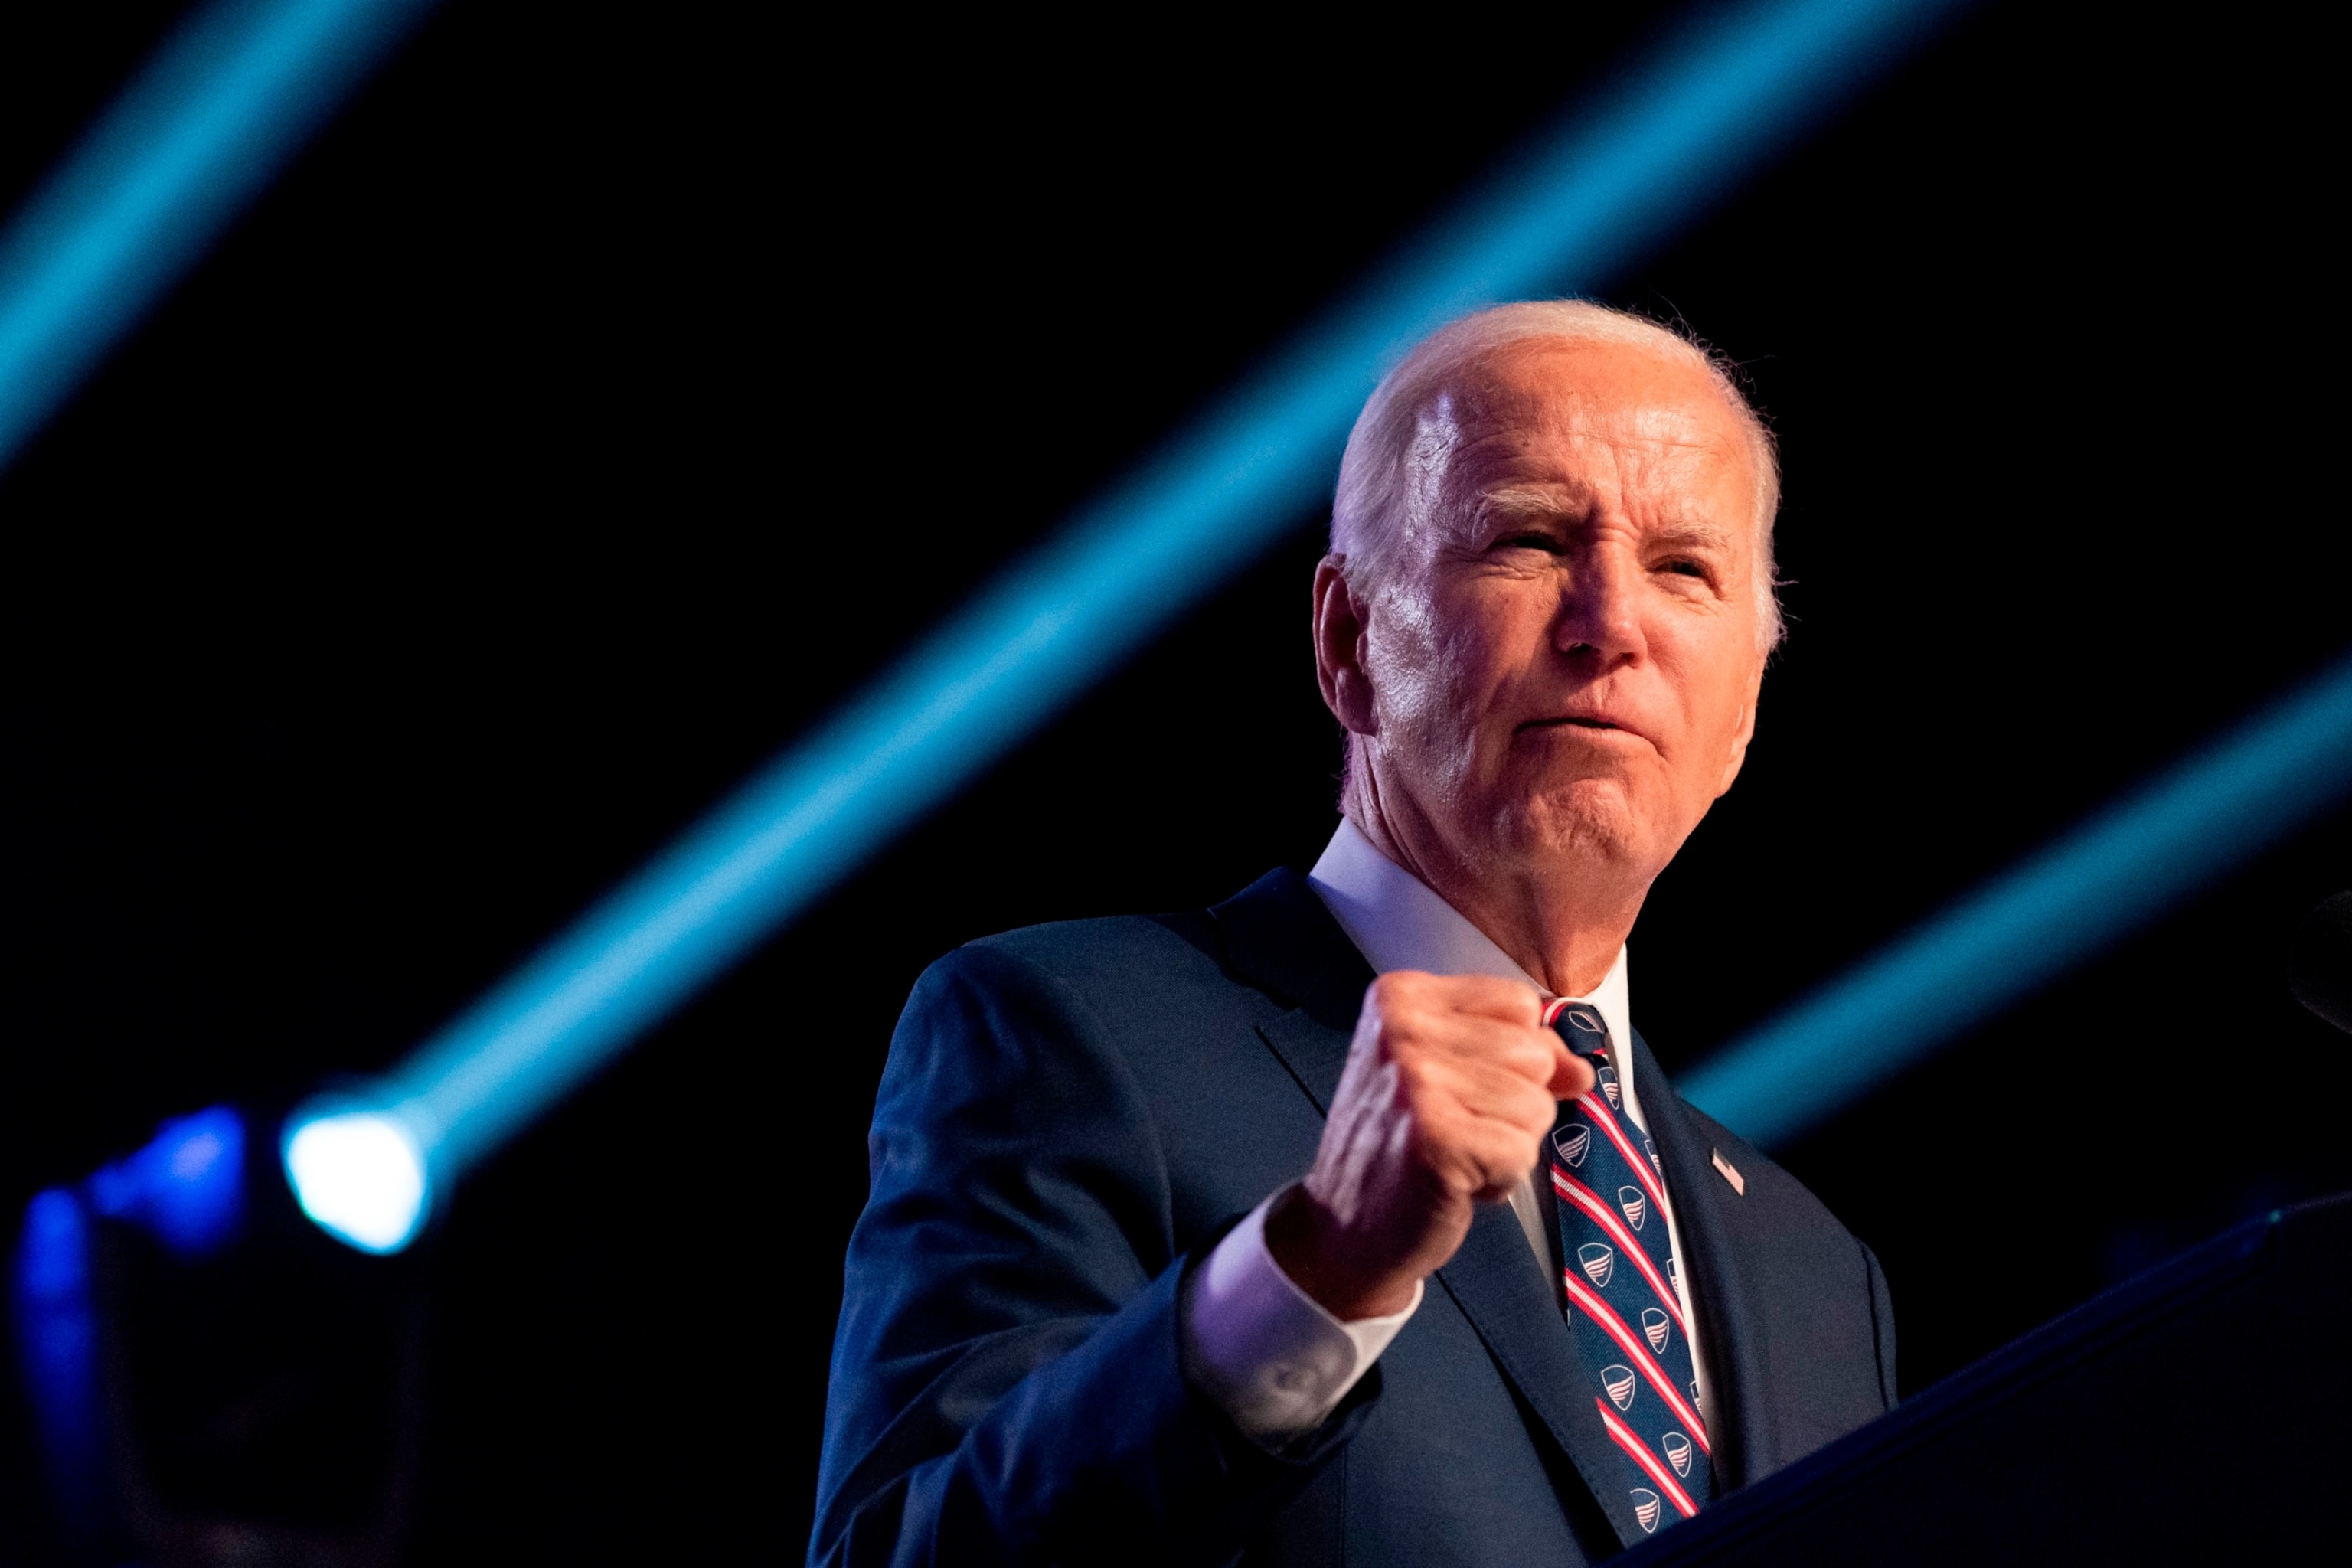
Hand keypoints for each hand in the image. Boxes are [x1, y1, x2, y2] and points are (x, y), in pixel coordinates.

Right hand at [1264, 972, 1592, 1319]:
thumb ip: (1516, 1056)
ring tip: (1453, 1155)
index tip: (1467, 1088)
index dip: (1515, 1057)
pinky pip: (1522, 1151)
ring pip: (1535, 1104)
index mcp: (1401, 996)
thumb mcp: (1447, 1075)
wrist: (1344, 1229)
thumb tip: (1581, 1069)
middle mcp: (1401, 1027)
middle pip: (1534, 1052)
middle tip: (1455, 1129)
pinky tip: (1455, 1182)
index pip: (1517, 1003)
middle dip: (1514, 1105)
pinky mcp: (1435, 1137)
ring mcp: (1415, 1079)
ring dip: (1507, 1145)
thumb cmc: (1397, 1149)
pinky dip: (1500, 1180)